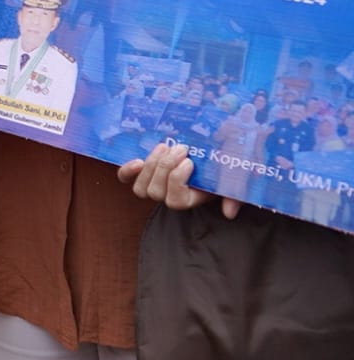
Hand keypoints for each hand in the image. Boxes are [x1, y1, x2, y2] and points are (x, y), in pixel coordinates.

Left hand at [117, 142, 240, 217]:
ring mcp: (154, 185)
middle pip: (155, 192)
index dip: (177, 180)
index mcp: (189, 200)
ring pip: (141, 187)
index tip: (189, 161)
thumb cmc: (222, 168)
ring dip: (151, 165)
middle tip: (180, 148)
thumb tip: (229, 213)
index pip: (175, 201)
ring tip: (164, 147)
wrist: (209, 153)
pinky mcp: (143, 173)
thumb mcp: (232, 180)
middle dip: (165, 168)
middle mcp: (168, 196)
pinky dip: (127, 172)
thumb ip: (234, 196)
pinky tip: (137, 160)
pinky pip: (126, 179)